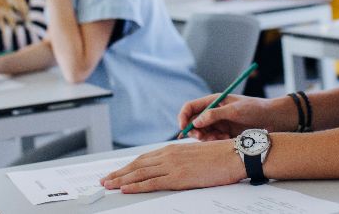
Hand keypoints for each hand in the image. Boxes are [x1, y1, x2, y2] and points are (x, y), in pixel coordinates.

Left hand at [101, 140, 244, 192]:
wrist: (234, 155)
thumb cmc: (219, 156)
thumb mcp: (194, 154)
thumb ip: (180, 160)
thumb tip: (170, 167)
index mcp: (172, 149)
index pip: (143, 158)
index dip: (127, 166)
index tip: (116, 172)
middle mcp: (168, 155)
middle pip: (137, 165)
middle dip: (119, 173)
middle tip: (104, 180)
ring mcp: (172, 166)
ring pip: (140, 173)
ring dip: (122, 180)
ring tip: (108, 185)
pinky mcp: (179, 177)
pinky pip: (152, 182)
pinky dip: (137, 186)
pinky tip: (126, 189)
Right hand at [178, 94, 282, 140]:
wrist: (273, 119)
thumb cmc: (255, 109)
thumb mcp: (234, 110)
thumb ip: (214, 115)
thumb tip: (196, 121)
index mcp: (214, 100)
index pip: (190, 107)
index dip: (184, 117)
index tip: (183, 128)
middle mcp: (213, 112)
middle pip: (193, 122)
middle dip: (195, 131)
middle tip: (202, 138)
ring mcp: (219, 124)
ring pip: (202, 133)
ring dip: (207, 138)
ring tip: (220, 138)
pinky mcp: (225, 134)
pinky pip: (213, 140)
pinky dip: (216, 142)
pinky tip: (227, 140)